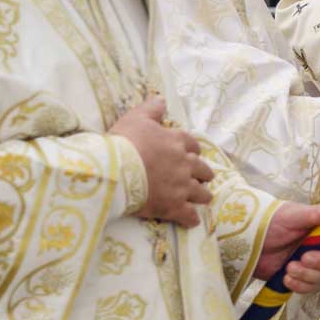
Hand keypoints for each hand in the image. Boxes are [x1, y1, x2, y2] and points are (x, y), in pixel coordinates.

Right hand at [109, 97, 212, 226]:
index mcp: (178, 141)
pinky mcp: (174, 206)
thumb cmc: (125, 141)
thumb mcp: (137, 117)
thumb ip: (151, 108)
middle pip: (203, 170)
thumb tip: (161, 99)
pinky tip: (192, 221)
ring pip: (201, 193)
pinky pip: (189, 215)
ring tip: (203, 198)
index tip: (191, 154)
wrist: (116, 170)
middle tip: (201, 178)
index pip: (193, 145)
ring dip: (202, 195)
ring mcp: (182, 186)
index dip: (192, 150)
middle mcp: (185, 163)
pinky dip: (191, 218)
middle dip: (202, 174)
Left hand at [258, 203, 319, 293]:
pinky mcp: (302, 277)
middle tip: (304, 258)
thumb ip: (311, 214)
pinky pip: (310, 288)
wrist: (249, 245)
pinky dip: (300, 286)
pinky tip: (287, 278)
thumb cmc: (269, 224)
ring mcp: (313, 263)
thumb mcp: (290, 216)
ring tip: (289, 268)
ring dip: (307, 276)